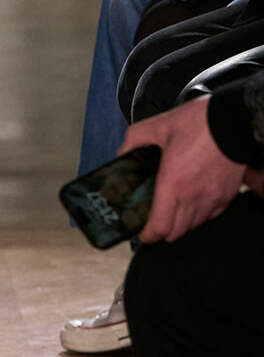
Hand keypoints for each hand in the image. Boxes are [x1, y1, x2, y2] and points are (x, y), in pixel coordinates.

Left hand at [120, 99, 245, 242]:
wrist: (234, 121)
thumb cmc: (199, 123)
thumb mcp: (157, 126)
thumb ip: (134, 140)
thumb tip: (123, 153)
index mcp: (173, 183)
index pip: (159, 227)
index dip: (147, 235)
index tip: (141, 231)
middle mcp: (193, 197)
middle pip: (175, 233)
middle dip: (161, 231)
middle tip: (153, 220)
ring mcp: (212, 199)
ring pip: (193, 226)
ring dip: (180, 223)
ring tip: (172, 209)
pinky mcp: (227, 197)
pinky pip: (210, 216)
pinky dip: (199, 214)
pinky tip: (192, 199)